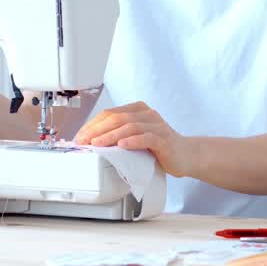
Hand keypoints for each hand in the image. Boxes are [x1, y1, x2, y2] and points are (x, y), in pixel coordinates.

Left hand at [73, 101, 195, 177]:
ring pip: (130, 127)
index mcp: (138, 110)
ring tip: (97, 144)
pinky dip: (132, 141)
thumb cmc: (158, 148)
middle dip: (97, 130)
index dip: (92, 124)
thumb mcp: (135, 138)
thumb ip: (119, 135)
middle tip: (83, 141)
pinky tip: (122, 146)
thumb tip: (92, 142)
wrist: (186, 156)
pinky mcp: (164, 139)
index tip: (79, 137)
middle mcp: (147, 114)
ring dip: (110, 136)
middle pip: (117, 118)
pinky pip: (147, 138)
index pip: (110, 113)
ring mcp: (157, 125)